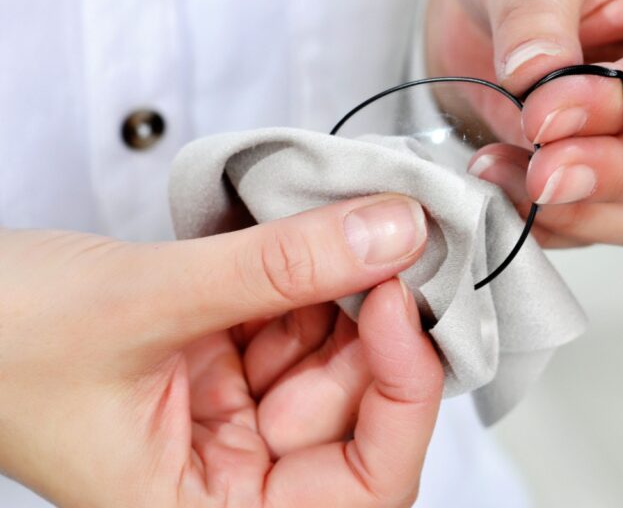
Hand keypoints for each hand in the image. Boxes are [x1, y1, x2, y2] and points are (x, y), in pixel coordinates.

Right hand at [0, 195, 441, 507]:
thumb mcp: (143, 304)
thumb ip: (277, 268)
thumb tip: (393, 230)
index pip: (363, 486)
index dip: (402, 400)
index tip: (399, 302)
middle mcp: (230, 469)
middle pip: (355, 407)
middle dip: (375, 322)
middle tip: (390, 235)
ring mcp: (229, 407)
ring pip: (330, 351)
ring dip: (345, 284)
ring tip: (346, 219)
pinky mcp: (220, 353)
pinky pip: (292, 313)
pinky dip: (307, 269)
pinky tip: (311, 229)